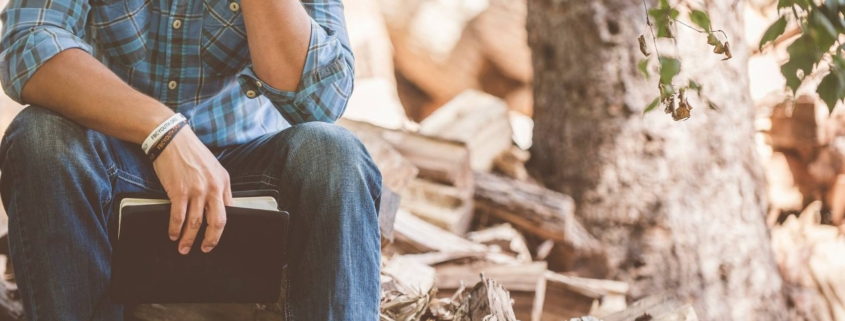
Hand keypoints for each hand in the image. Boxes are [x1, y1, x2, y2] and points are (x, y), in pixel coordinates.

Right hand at [152, 128, 232, 254]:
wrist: (171, 138)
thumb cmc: (191, 153)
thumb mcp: (213, 167)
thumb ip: (218, 186)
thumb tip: (219, 206)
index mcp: (223, 182)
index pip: (229, 211)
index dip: (222, 228)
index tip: (216, 237)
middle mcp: (213, 188)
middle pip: (217, 222)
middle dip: (210, 240)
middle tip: (205, 249)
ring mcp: (196, 190)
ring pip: (195, 223)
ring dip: (188, 239)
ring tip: (183, 247)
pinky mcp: (179, 191)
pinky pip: (178, 217)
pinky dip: (174, 229)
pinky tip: (172, 234)